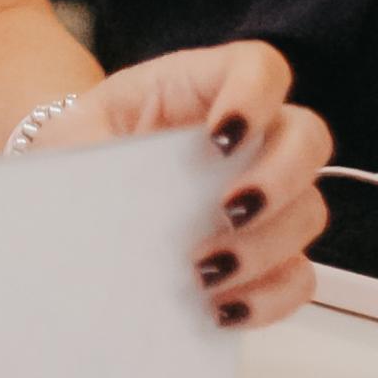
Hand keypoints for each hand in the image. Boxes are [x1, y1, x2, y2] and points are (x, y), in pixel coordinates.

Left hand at [29, 39, 331, 331]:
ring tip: (205, 272)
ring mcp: (264, 194)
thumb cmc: (79, 150)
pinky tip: (222, 308)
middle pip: (307, 139)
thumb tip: (110, 206)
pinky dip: (269, 298)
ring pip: (308, 212)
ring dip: (266, 247)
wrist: (69, 194)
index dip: (256, 96)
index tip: (222, 136)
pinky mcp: (263, 252)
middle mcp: (249, 137)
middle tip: (227, 212)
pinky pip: (296, 277)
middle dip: (278, 179)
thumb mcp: (77, 137)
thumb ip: (98, 155)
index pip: (258, 69)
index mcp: (200, 88)